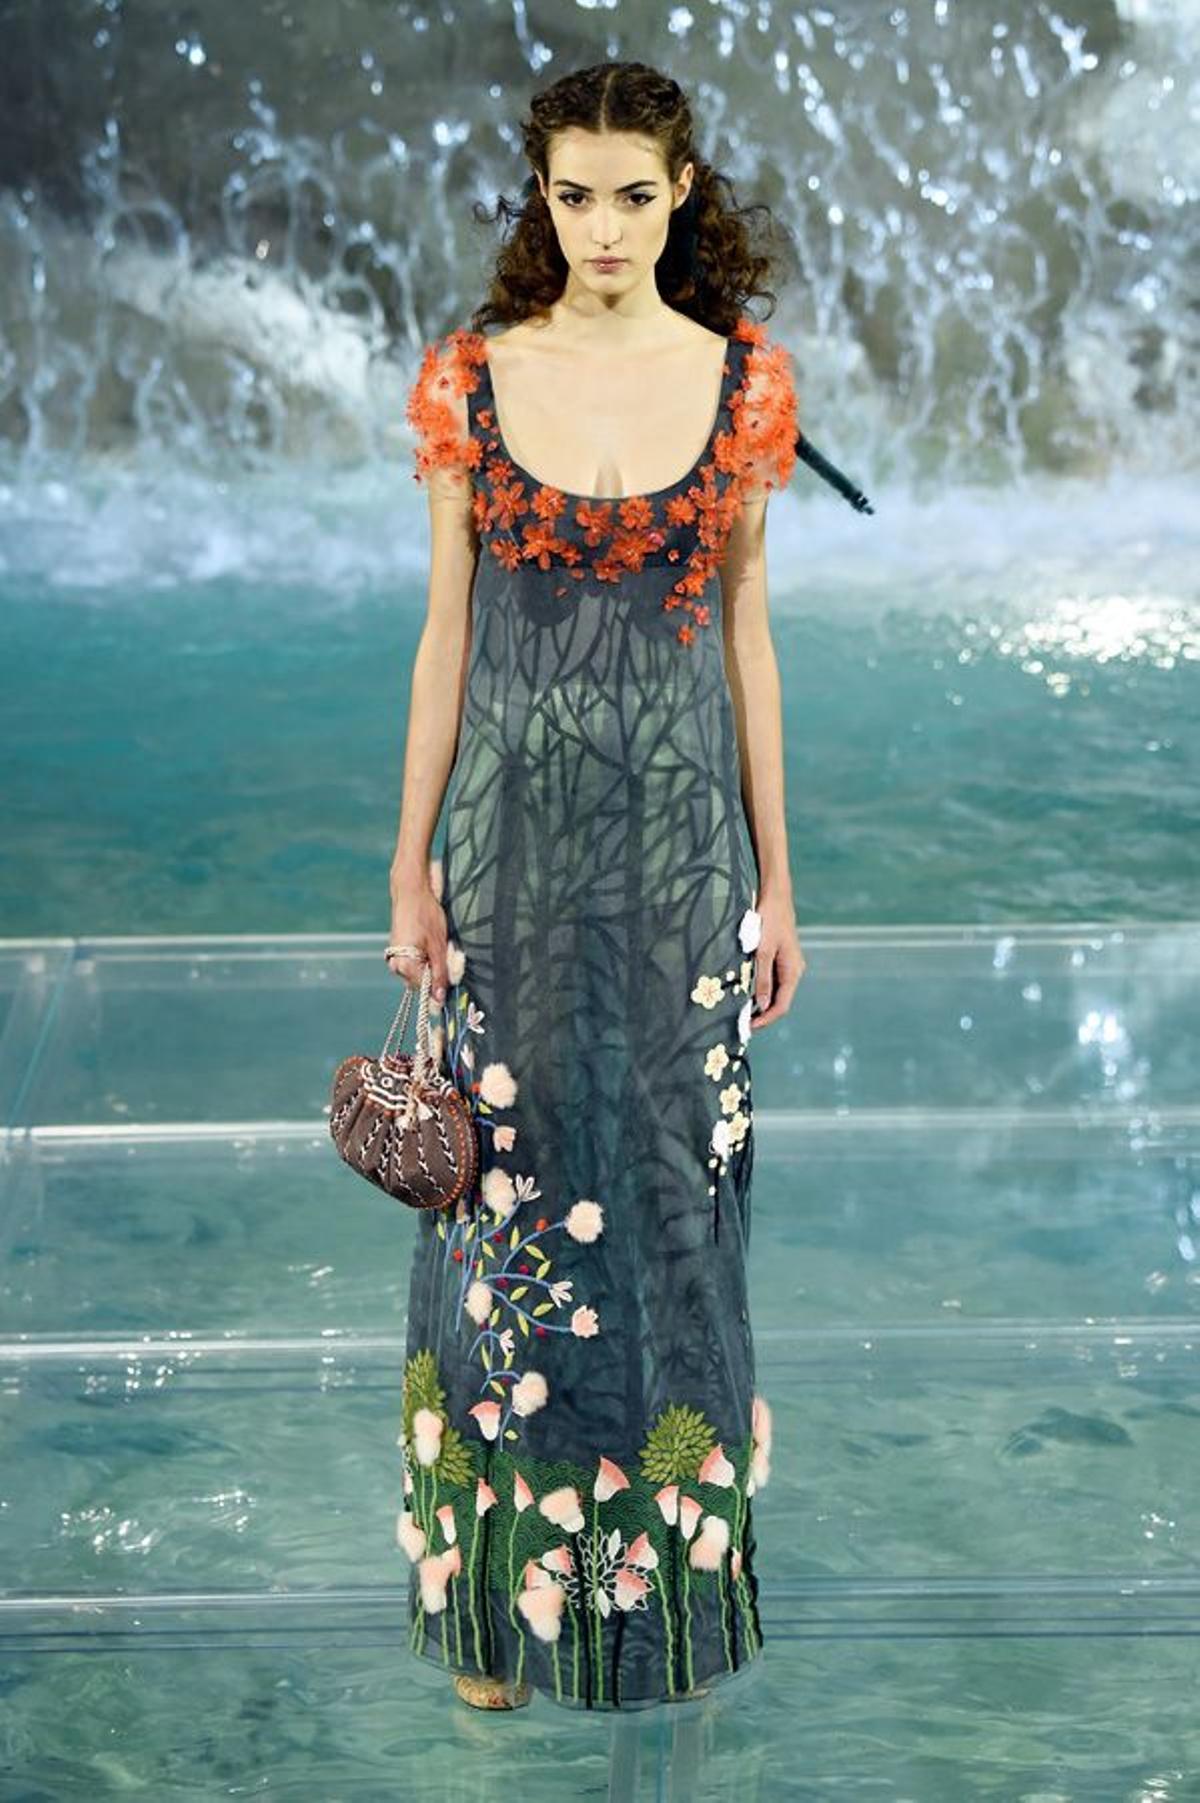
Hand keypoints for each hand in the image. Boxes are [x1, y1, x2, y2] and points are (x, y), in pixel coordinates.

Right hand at [387, 871, 450, 1004]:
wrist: (411, 892)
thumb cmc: (425, 915)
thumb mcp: (438, 945)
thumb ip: (439, 972)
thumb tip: (439, 997)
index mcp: (404, 965)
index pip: (424, 990)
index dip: (439, 990)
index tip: (451, 987)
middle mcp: (395, 964)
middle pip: (420, 983)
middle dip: (435, 977)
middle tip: (447, 960)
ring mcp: (395, 957)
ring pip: (418, 973)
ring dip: (431, 967)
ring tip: (439, 948)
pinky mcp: (398, 950)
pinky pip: (414, 963)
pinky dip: (425, 959)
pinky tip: (432, 945)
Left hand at [749, 891, 805, 1031]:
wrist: (775, 895)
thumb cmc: (770, 920)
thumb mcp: (763, 951)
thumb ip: (762, 979)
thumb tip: (761, 1005)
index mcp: (793, 971)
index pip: (782, 1005)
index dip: (766, 1019)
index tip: (749, 1027)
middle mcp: (793, 970)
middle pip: (779, 1000)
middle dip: (762, 1013)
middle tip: (742, 1022)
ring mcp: (787, 964)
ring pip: (775, 990)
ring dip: (760, 1001)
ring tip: (741, 1009)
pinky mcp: (780, 957)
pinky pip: (771, 979)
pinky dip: (760, 987)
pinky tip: (746, 991)